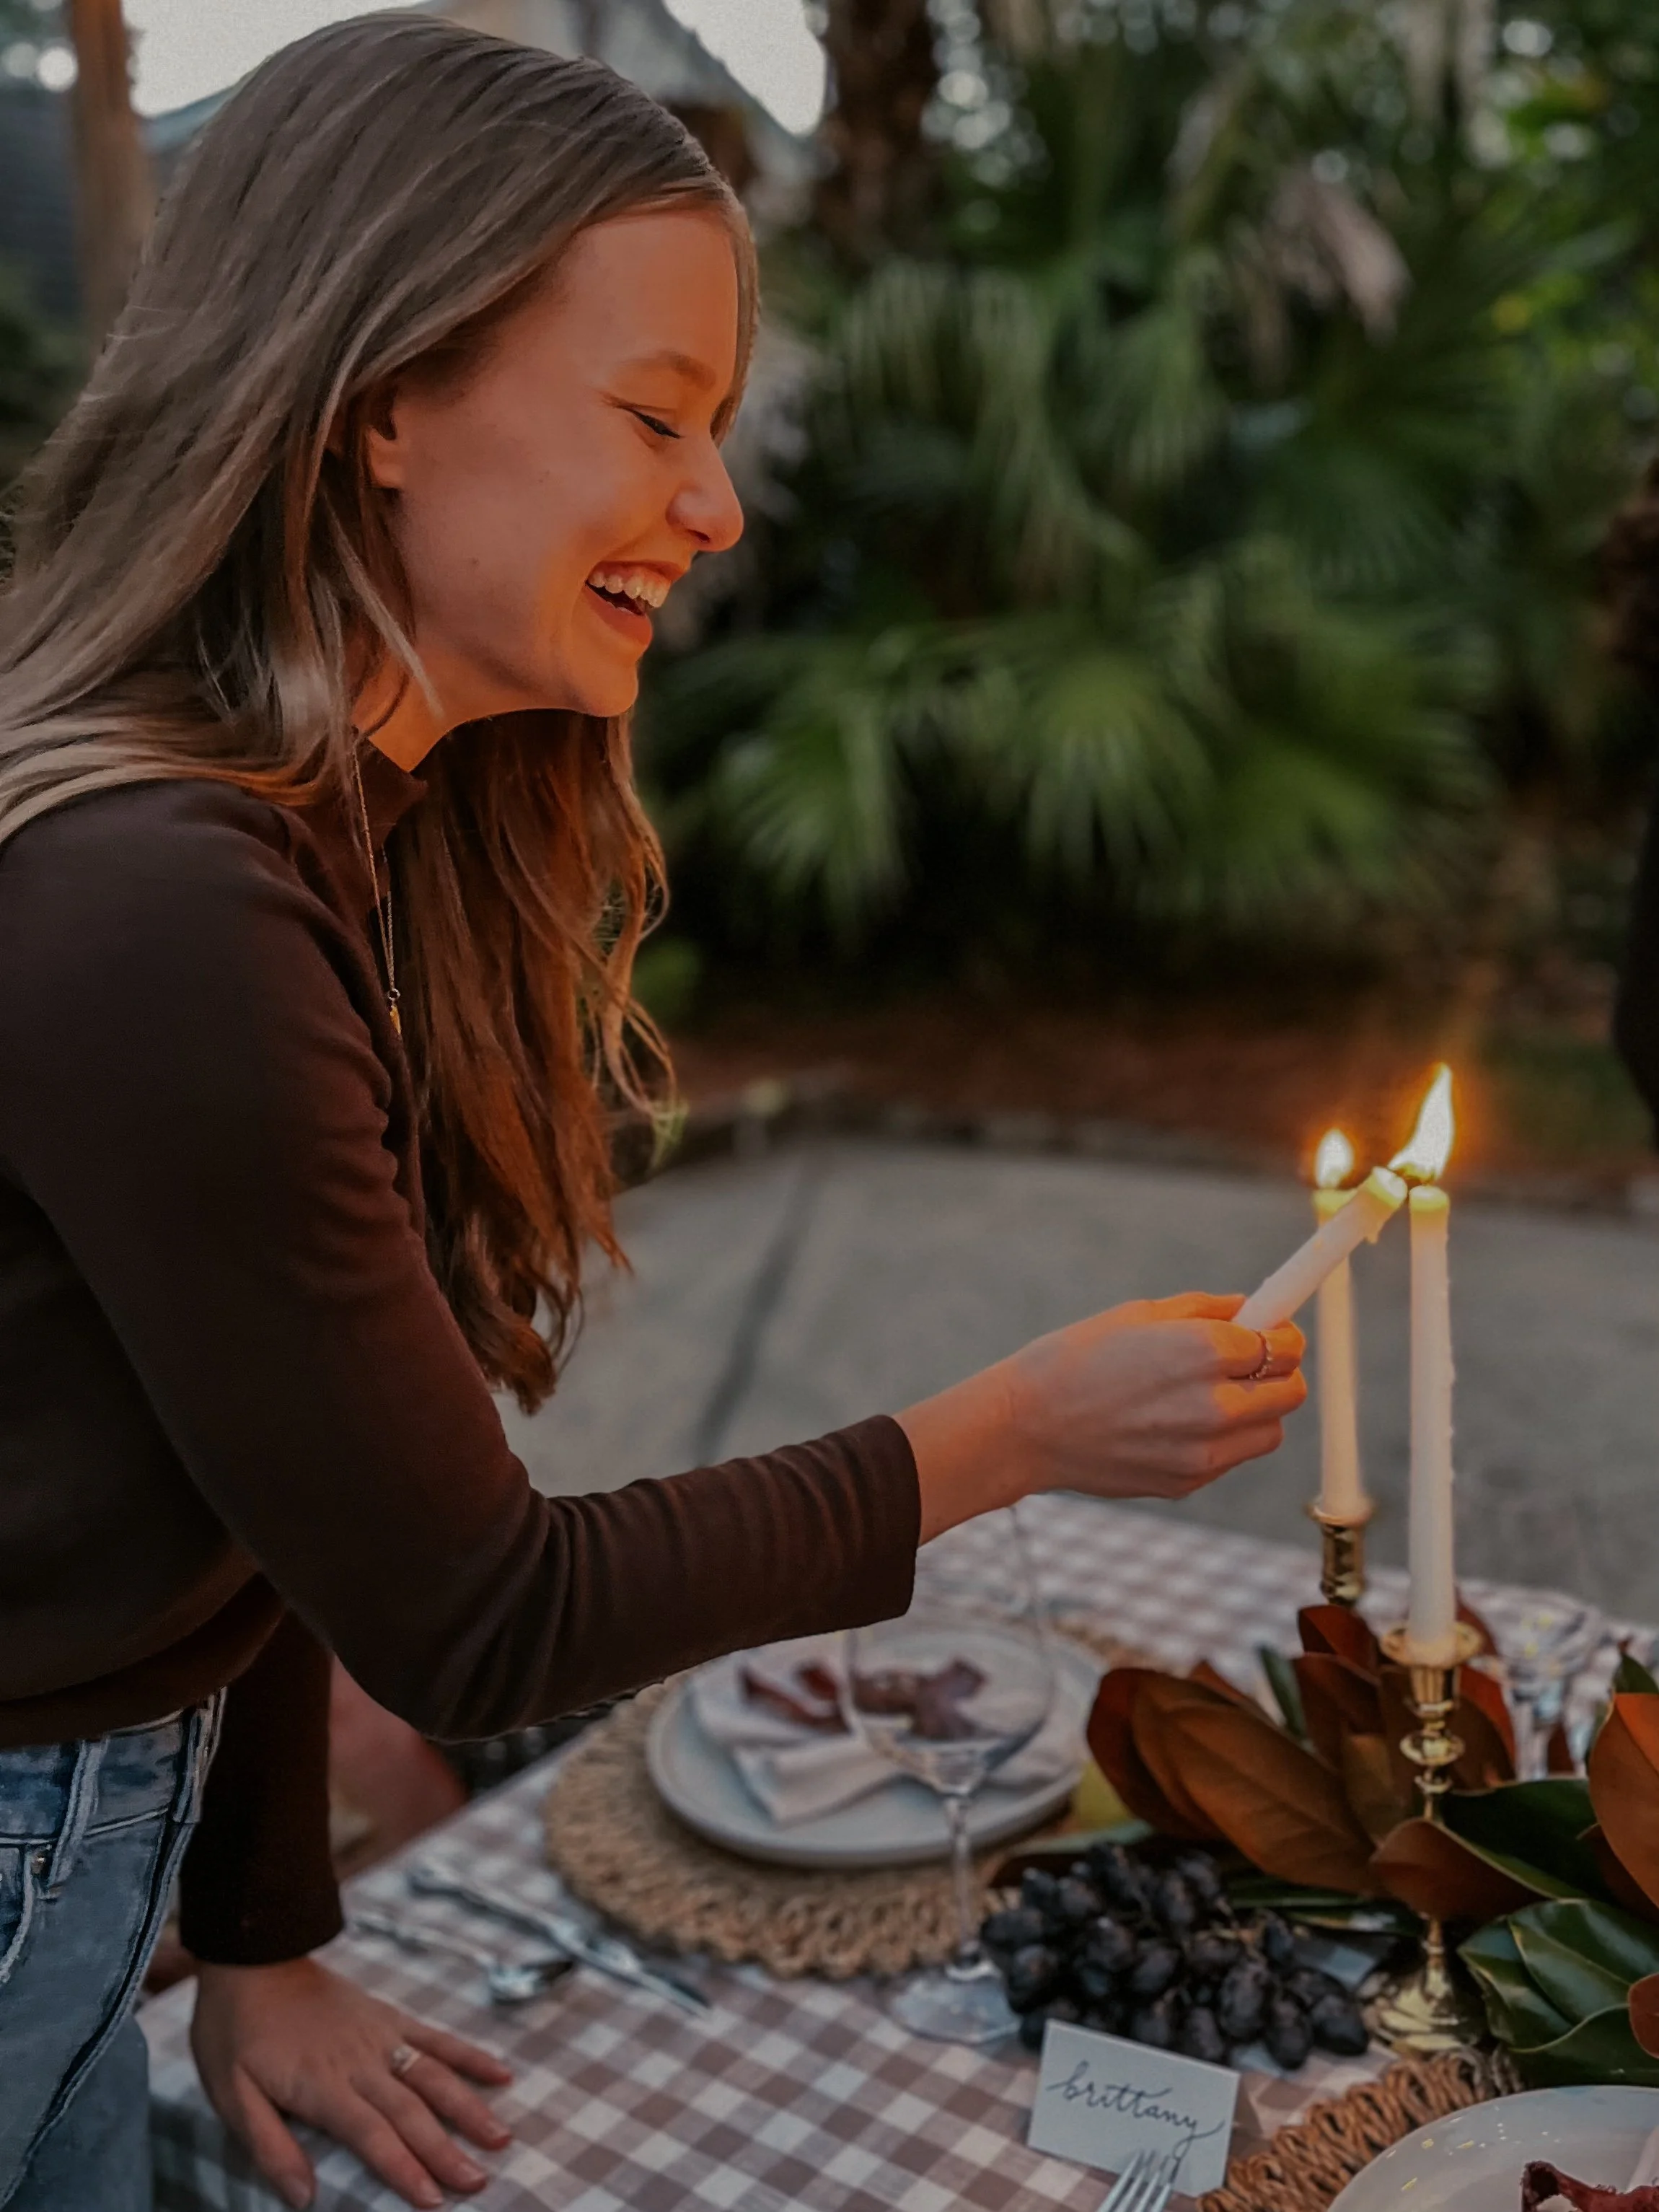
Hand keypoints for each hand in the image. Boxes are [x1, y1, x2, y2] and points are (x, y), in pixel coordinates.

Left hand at [191, 1956, 513, 2209]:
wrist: (254, 1955)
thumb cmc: (234, 2032)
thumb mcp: (231, 2095)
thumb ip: (269, 2146)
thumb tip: (303, 2197)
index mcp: (322, 2085)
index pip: (372, 2135)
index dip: (404, 2169)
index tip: (434, 2201)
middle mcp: (360, 2061)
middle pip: (411, 2111)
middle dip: (446, 2150)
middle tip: (479, 2183)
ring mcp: (380, 2035)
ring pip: (433, 2075)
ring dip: (468, 2107)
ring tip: (501, 2137)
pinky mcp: (388, 2017)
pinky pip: (436, 2037)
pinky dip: (469, 2056)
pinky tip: (501, 2073)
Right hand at [903, 1293, 1305, 1539]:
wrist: (1025, 1426)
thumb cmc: (1075, 1359)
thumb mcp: (1139, 1314)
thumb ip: (1207, 1310)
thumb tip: (1253, 1309)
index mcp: (1203, 1350)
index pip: (1285, 1346)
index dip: (1283, 1334)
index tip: (1274, 1330)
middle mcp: (1213, 1404)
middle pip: (1290, 1391)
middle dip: (1278, 1372)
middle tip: (1248, 1362)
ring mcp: (1203, 1450)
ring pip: (1270, 1430)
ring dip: (1256, 1410)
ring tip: (1208, 1395)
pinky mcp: (1188, 1482)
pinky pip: (1232, 1456)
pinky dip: (1222, 1439)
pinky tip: (1175, 1422)